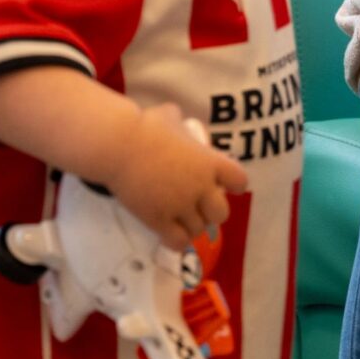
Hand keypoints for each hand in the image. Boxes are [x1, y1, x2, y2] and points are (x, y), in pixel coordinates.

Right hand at [95, 102, 251, 248]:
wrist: (120, 146)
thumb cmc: (145, 127)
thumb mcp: (170, 117)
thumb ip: (180, 123)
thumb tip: (176, 120)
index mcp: (210, 162)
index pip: (239, 181)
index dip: (234, 185)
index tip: (226, 186)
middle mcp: (201, 187)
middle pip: (221, 214)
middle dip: (212, 212)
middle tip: (199, 207)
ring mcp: (181, 206)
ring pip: (198, 230)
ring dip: (192, 226)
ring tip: (181, 220)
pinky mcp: (159, 220)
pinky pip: (177, 242)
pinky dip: (177, 241)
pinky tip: (170, 234)